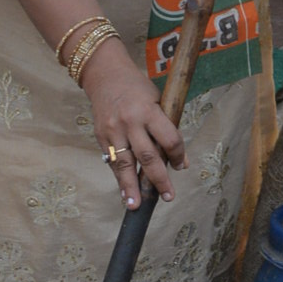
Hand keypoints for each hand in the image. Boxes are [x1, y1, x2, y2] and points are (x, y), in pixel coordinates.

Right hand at [81, 40, 185, 209]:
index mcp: (149, 110)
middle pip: (147, 156)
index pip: (169, 139)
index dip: (178, 155)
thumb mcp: (157, 101)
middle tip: (168, 197)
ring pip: (124, 163)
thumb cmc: (137, 89)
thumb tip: (178, 161)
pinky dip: (119, 178)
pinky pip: (112, 161)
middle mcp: (130, 122)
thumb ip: (166, 129)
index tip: (181, 167)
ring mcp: (113, 130)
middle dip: (158, 179)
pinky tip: (125, 193)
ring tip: (136, 205)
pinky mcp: (101, 137)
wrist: (104, 76)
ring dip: (131, 186)